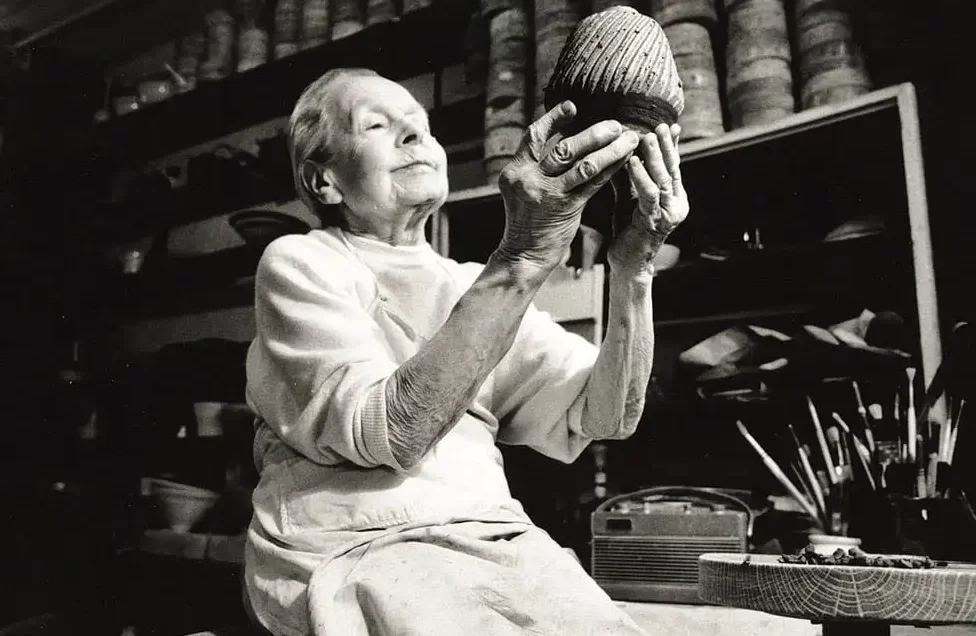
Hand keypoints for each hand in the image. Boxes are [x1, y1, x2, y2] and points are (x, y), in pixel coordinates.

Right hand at [495, 101, 639, 272]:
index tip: (574, 106)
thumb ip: (537, 167)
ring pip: (584, 164)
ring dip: (610, 149)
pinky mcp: (566, 208)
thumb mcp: (522, 189)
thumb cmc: (527, 221)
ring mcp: (548, 194)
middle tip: (615, 125)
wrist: (524, 255)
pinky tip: (625, 160)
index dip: (553, 119)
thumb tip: (566, 138)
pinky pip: (594, 183)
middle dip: (594, 134)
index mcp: (514, 171)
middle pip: (565, 148)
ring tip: (629, 139)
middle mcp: (528, 180)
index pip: (533, 136)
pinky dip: (611, 169)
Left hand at [608, 123, 689, 276]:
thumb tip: (623, 149)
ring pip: (664, 179)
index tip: (670, 125)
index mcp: (674, 196)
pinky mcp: (655, 221)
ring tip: (647, 137)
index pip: (674, 166)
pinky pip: (649, 195)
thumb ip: (629, 176)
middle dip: (666, 146)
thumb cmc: (628, 229)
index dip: (672, 146)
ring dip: (655, 157)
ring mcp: (669, 213)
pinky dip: (640, 177)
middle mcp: (677, 204)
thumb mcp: (629, 197)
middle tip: (659, 126)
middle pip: (673, 169)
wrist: (627, 262)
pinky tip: (632, 162)